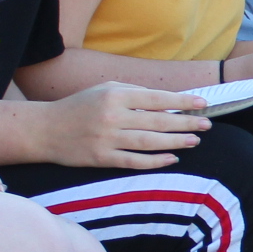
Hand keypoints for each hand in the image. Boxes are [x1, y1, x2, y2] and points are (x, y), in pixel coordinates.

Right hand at [36, 81, 207, 168]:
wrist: (45, 130)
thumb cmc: (79, 106)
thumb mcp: (103, 89)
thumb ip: (132, 93)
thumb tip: (166, 102)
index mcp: (115, 95)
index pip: (156, 98)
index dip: (181, 101)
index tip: (201, 104)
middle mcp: (113, 116)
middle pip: (158, 120)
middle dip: (185, 122)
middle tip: (206, 124)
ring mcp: (107, 139)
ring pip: (150, 142)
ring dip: (176, 142)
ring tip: (194, 140)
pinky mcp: (102, 158)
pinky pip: (134, 161)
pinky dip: (155, 161)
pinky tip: (172, 159)